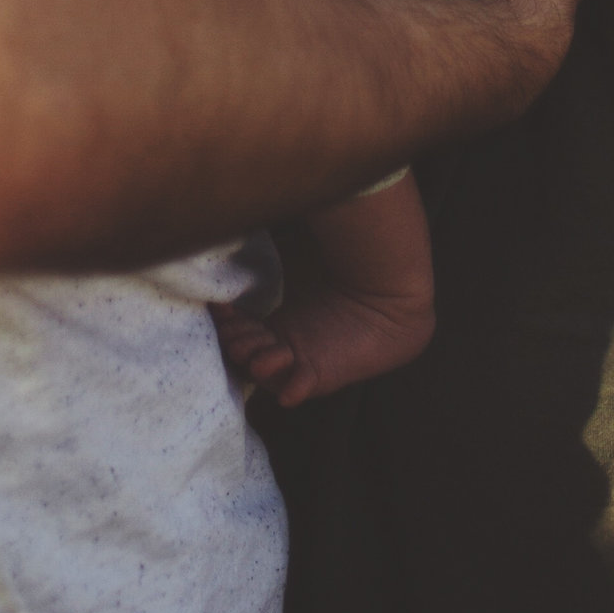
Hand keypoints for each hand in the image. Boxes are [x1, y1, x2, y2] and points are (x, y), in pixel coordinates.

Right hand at [212, 175, 436, 409]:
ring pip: (268, 374)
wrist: (392, 287)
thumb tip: (238, 222)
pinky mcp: (325, 376)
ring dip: (260, 366)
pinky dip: (292, 389)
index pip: (242, 331)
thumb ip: (268, 248)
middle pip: (248, 354)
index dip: (230, 324)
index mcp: (277, 325)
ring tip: (263, 355)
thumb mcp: (298, 254)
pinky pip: (300, 389)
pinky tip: (288, 389)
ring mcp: (303, 363)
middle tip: (238, 334)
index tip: (221, 308)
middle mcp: (287, 346)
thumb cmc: (347, 265)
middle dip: (239, 345)